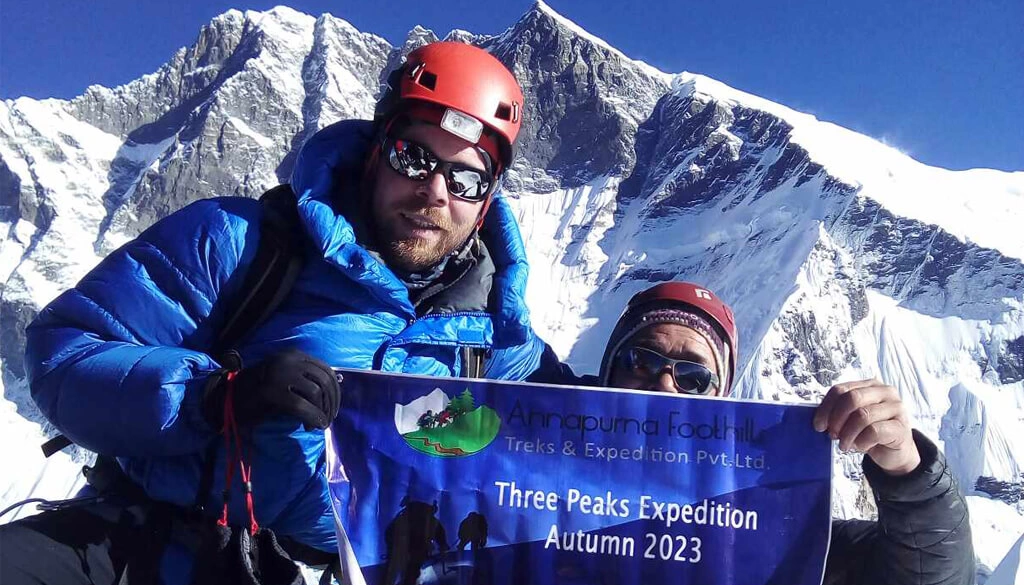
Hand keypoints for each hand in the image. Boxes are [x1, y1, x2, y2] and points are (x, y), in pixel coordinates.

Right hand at [204, 349, 339, 430]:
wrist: (226, 399)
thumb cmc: (259, 393)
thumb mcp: (285, 380)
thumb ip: (305, 382)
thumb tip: (332, 396)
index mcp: (293, 355)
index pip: (325, 369)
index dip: (335, 391)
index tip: (333, 407)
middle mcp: (288, 360)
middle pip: (324, 380)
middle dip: (331, 403)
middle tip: (328, 419)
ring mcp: (279, 374)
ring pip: (316, 392)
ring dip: (322, 412)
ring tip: (317, 424)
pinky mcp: (272, 391)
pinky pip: (301, 406)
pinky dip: (313, 418)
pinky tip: (312, 426)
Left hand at [812, 379, 920, 475]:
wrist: (894, 452)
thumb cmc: (869, 433)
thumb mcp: (852, 419)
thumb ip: (838, 413)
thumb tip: (819, 420)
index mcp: (869, 385)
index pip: (840, 389)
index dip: (826, 408)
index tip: (819, 425)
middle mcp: (885, 392)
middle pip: (852, 398)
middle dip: (836, 419)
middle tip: (832, 435)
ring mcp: (896, 408)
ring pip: (863, 415)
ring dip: (848, 434)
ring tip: (845, 445)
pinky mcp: (902, 427)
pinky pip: (874, 431)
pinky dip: (861, 442)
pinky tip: (861, 447)